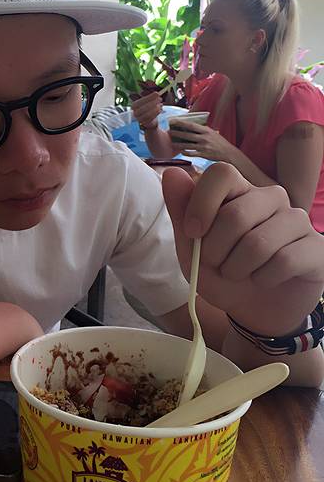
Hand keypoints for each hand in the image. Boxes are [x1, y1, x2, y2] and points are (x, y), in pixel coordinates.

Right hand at [131, 92, 161, 129]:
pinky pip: (151, 119)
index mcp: (134, 105)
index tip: (157, 93)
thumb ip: (151, 97)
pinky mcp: (145, 123)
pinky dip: (156, 114)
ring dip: (156, 109)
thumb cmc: (148, 108)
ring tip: (160, 105)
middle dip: (153, 103)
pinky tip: (160, 110)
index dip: (149, 97)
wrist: (148, 120)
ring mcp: (139, 119)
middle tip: (160, 99)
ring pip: (148, 114)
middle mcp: (135, 112)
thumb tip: (157, 93)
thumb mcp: (148, 102)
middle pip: (144, 108)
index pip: (141, 101)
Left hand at [162, 163, 323, 335]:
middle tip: (216, 264)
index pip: (221, 174)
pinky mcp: (315, 246)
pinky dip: (262, 279)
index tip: (192, 233)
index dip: (202, 204)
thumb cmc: (220, 272)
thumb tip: (172, 173)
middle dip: (215, 250)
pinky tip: (263, 280)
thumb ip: (181, 210)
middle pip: (235, 215)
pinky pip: (283, 261)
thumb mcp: (190, 247)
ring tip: (237, 274)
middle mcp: (270, 197)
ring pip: (258, 243)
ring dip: (236, 269)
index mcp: (238, 191)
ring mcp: (296, 220)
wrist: (253, 309)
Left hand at [169, 121, 237, 162]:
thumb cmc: (220, 142)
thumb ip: (203, 130)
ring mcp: (203, 146)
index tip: (173, 121)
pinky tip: (181, 151)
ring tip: (171, 143)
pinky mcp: (203, 154)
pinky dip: (186, 152)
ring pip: (187, 145)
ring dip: (178, 144)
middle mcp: (204, 137)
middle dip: (176, 133)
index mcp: (206, 130)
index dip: (181, 123)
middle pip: (187, 135)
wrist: (229, 153)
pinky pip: (192, 153)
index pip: (191, 125)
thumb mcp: (213, 133)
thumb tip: (193, 126)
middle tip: (169, 132)